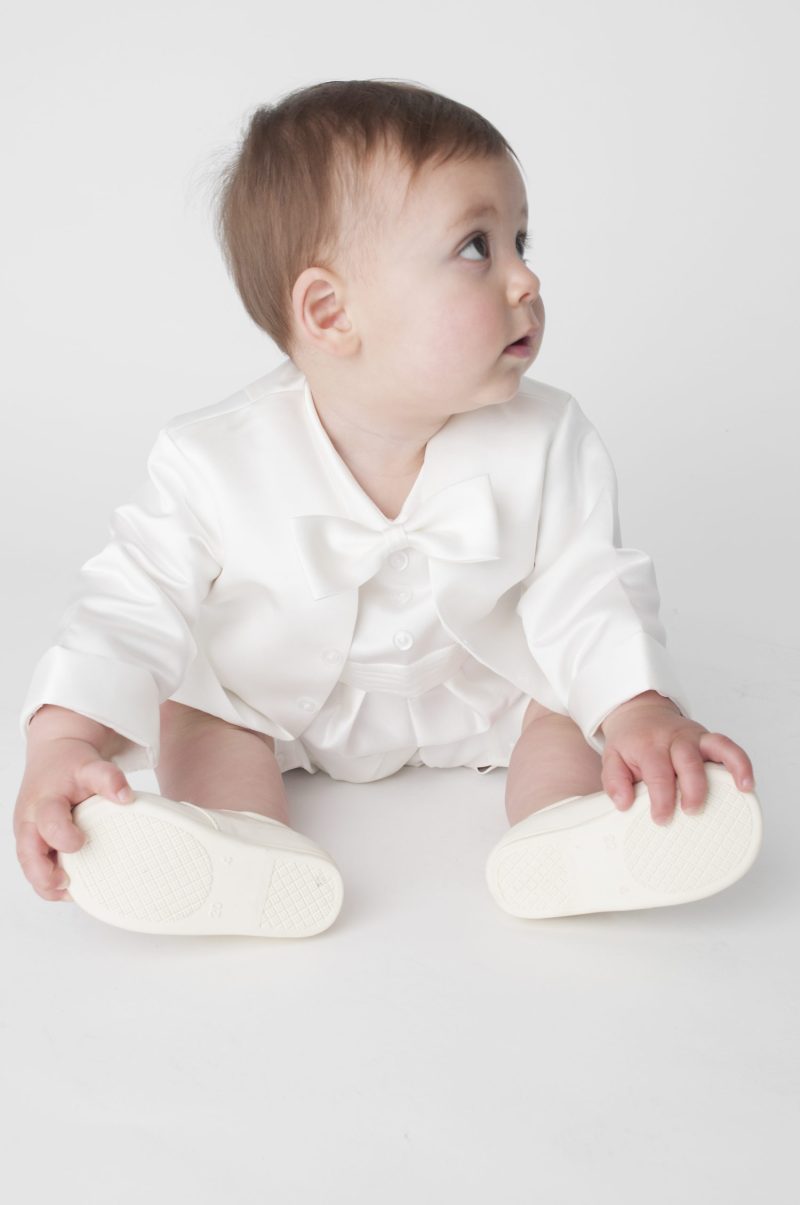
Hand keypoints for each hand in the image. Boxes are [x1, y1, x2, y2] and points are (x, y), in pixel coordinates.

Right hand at [13, 736, 134, 901]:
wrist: (53, 757)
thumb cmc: (71, 765)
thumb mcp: (91, 766)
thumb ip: (109, 779)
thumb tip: (126, 797)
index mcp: (44, 801)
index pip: (49, 822)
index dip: (64, 836)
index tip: (81, 842)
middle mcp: (30, 820)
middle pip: (28, 854)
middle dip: (44, 874)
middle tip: (67, 883)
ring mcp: (28, 833)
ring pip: (29, 866)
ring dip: (46, 883)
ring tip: (70, 893)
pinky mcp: (31, 842)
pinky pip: (35, 866)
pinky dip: (48, 879)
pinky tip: (70, 887)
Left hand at [598, 691, 755, 825]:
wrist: (640, 713)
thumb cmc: (631, 742)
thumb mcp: (612, 759)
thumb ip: (614, 782)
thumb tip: (623, 803)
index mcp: (649, 746)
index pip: (657, 773)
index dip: (661, 799)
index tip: (661, 818)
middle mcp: (674, 740)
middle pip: (688, 762)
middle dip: (692, 789)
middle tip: (691, 811)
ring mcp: (695, 737)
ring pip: (716, 748)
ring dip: (729, 770)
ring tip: (740, 792)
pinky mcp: (708, 740)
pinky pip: (729, 748)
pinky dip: (742, 764)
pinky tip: (747, 783)